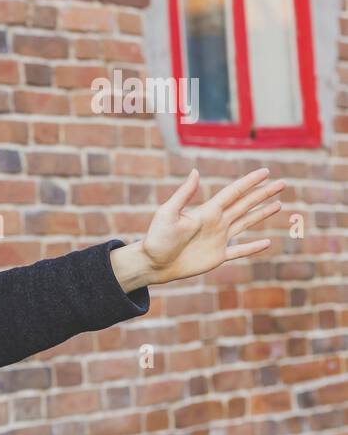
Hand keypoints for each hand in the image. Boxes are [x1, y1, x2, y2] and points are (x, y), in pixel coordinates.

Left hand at [122, 168, 283, 288]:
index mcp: (207, 211)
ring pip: (246, 223)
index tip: (266, 172)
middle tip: (282, 183)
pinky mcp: (218, 256)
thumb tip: (196, 171)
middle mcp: (216, 222)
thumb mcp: (168, 213)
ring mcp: (218, 239)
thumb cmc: (157, 238)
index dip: (250, 182)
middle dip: (263, 194)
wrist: (153, 263)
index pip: (233, 193)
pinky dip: (253, 247)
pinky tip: (268, 242)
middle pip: (245, 204)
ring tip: (279, 204)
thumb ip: (184, 194)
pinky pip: (240, 250)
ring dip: (262, 214)